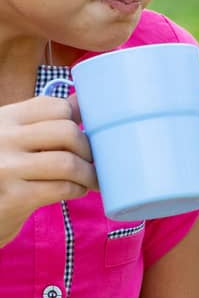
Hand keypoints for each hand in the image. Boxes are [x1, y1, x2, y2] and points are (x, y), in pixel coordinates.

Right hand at [0, 95, 95, 244]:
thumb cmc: (3, 171)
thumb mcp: (14, 139)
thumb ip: (42, 121)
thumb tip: (78, 101)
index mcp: (4, 118)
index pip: (55, 106)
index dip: (77, 122)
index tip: (82, 137)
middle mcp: (2, 138)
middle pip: (67, 132)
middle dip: (88, 150)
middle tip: (91, 163)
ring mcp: (6, 168)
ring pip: (68, 162)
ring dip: (89, 174)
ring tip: (90, 180)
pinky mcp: (14, 197)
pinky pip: (63, 188)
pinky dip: (78, 190)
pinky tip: (75, 191)